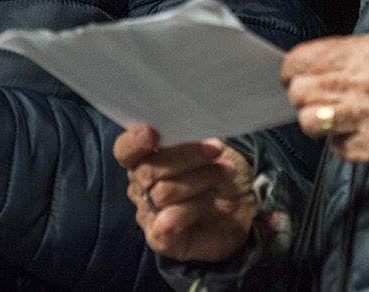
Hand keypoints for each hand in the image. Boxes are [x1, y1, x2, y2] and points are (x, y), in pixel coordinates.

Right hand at [113, 125, 256, 262]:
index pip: (124, 150)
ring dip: (201, 179)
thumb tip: (186, 128)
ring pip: (163, 193)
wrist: (244, 209)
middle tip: (216, 150)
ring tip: (225, 173)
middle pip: (147, 170)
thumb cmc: (221, 173)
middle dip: (186, 156)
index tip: (152, 133)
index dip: (133, 141)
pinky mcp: (161, 240)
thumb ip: (190, 139)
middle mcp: (140, 188)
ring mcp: (149, 215)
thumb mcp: (209, 148)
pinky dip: (193, 207)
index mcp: (144, 160)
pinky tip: (210, 201)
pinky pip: (168, 223)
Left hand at [281, 34, 368, 165]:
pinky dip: (342, 143)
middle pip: (299, 92)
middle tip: (316, 100)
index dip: (290, 71)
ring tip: (333, 119)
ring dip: (316, 122)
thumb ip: (339, 57)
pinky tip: (358, 133)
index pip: (301, 60)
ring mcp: (368, 115)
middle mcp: (364, 81)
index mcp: (363, 52)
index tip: (292, 77)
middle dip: (302, 98)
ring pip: (309, 121)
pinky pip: (335, 147)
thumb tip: (298, 68)